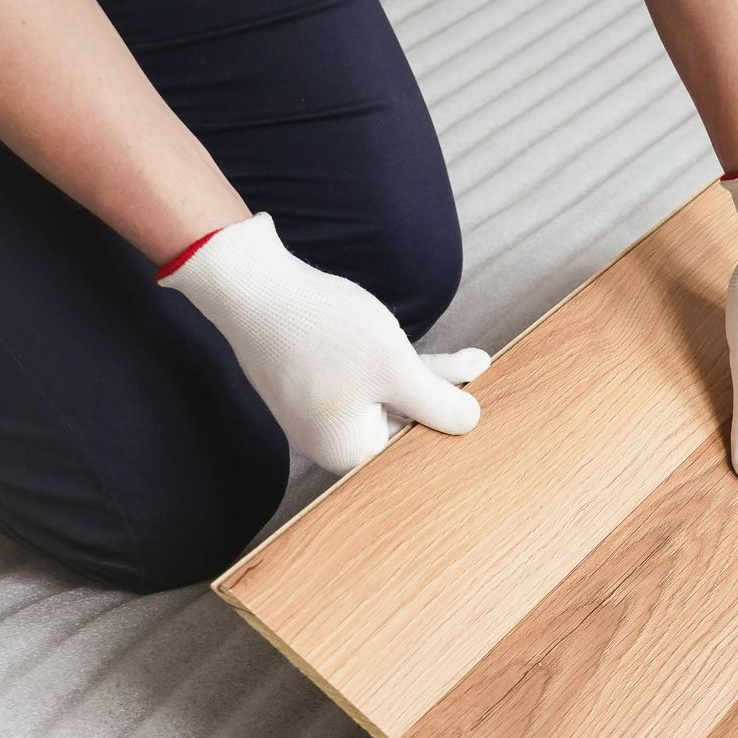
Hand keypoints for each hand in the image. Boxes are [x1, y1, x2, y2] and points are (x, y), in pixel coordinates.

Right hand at [157, 213, 488, 472]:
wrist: (251, 285)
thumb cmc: (321, 331)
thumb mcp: (397, 368)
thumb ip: (438, 402)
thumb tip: (471, 424)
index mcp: (347, 452)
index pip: (413, 448)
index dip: (448, 425)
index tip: (486, 411)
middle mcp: (326, 439)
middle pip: (402, 420)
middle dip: (444, 394)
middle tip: (484, 374)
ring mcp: (314, 409)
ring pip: (384, 393)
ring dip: (425, 373)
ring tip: (474, 359)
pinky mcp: (307, 378)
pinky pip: (360, 376)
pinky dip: (390, 361)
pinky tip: (414, 345)